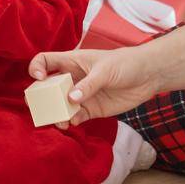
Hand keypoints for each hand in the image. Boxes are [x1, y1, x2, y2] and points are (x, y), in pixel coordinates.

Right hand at [27, 45, 161, 125]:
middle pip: (48, 88)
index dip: (36, 68)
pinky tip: (74, 122)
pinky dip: (71, 120)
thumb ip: (88, 85)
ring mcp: (81, 95)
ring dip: (56, 113)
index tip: (39, 79)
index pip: (45, 61)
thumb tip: (70, 99)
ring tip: (59, 121)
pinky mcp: (91, 109)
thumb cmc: (125, 64)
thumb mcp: (105, 70)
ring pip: (60, 105)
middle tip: (39, 107)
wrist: (148, 76)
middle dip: (41, 98)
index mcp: (71, 62)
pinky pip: (75, 116)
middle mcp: (72, 79)